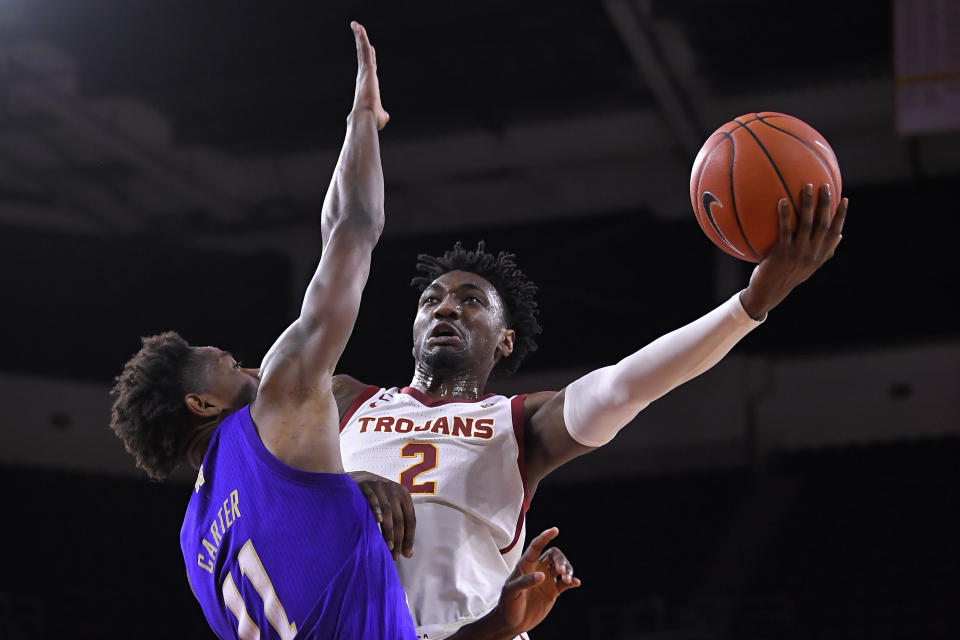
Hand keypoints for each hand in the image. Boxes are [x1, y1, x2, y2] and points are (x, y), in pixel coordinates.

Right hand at [348, 470, 414, 559]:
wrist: (358, 478)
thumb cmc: (378, 497)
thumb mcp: (392, 505)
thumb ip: (400, 524)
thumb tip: (408, 553)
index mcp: (404, 495)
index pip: (411, 519)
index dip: (409, 537)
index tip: (406, 554)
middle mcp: (394, 490)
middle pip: (400, 518)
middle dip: (398, 539)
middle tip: (394, 555)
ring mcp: (380, 487)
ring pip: (388, 511)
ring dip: (388, 531)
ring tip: (388, 546)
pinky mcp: (366, 486)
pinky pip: (372, 499)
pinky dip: (376, 510)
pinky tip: (377, 521)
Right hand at [350, 21, 389, 129]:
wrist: (366, 119)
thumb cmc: (373, 120)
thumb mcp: (381, 116)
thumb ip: (382, 114)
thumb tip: (384, 117)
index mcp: (368, 85)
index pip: (369, 68)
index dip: (369, 58)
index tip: (369, 49)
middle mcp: (364, 77)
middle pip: (364, 56)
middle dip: (361, 43)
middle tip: (358, 31)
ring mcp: (364, 72)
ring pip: (362, 50)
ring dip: (360, 37)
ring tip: (356, 25)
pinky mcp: (366, 68)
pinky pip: (364, 49)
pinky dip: (361, 38)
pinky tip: (358, 28)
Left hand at [491, 527, 581, 634]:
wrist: (512, 622)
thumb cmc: (507, 604)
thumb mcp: (511, 592)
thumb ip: (525, 581)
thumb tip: (542, 575)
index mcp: (525, 565)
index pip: (536, 547)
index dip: (544, 537)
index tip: (555, 530)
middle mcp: (538, 569)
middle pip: (554, 555)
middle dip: (561, 560)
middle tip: (562, 571)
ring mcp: (546, 580)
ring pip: (562, 568)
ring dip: (568, 571)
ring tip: (567, 580)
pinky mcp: (552, 591)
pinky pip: (565, 583)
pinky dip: (572, 582)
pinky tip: (575, 583)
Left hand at [739, 182, 847, 318]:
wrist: (768, 293)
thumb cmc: (787, 277)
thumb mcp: (809, 267)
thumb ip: (824, 252)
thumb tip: (840, 235)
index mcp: (820, 256)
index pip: (835, 233)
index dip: (841, 216)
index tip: (844, 199)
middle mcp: (812, 254)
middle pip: (823, 224)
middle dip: (825, 204)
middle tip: (824, 186)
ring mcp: (798, 253)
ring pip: (807, 224)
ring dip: (808, 204)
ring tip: (807, 186)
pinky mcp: (782, 253)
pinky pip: (784, 230)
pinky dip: (784, 214)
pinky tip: (781, 200)